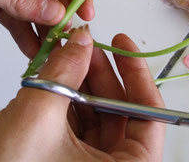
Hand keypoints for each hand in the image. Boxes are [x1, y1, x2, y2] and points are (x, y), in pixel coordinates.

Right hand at [0, 29, 164, 161]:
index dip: (139, 79)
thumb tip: (82, 39)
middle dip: (104, 74)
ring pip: (97, 115)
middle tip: (89, 46)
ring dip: (85, 81)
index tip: (124, 48)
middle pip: (121, 114)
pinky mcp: (66, 160)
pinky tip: (59, 73)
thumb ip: (64, 72)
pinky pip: (77, 121)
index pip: (149, 122)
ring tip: (71, 53)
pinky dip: (70, 95)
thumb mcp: (38, 117)